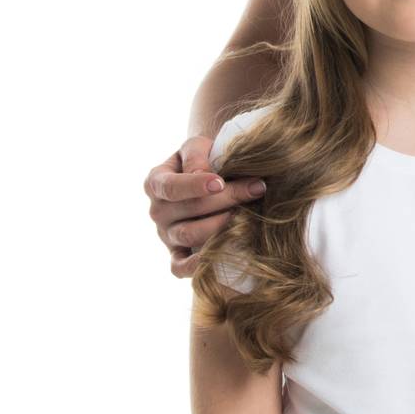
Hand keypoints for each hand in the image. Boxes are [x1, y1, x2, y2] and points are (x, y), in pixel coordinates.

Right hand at [145, 136, 264, 277]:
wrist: (211, 172)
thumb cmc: (206, 157)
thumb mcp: (198, 146)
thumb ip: (197, 156)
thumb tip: (204, 175)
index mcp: (156, 182)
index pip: (171, 187)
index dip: (195, 186)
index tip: (220, 182)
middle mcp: (157, 211)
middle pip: (189, 210)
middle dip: (227, 199)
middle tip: (258, 188)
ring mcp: (166, 235)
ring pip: (190, 235)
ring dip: (222, 225)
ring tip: (250, 214)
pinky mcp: (177, 254)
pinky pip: (179, 267)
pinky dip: (194, 266)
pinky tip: (216, 257)